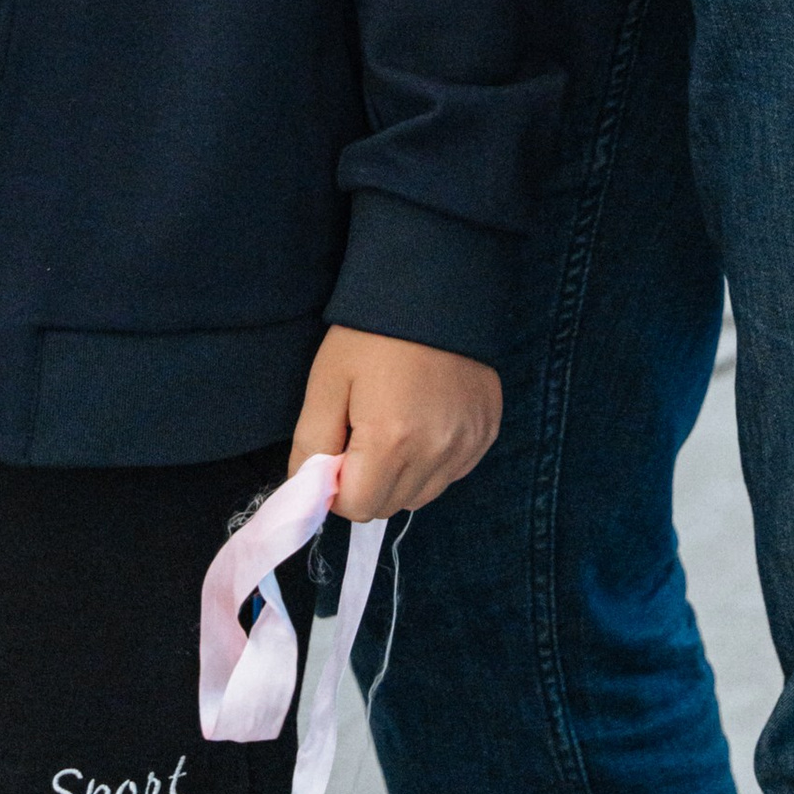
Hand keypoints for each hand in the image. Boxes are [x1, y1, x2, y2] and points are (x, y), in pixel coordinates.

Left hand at [288, 328, 499, 520]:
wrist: (434, 285)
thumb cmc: (371, 332)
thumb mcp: (327, 380)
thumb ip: (311, 443)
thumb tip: (307, 490)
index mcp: (391, 441)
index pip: (356, 508)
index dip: (336, 486)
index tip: (335, 451)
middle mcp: (435, 452)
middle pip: (389, 506)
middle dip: (367, 483)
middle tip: (361, 433)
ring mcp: (467, 444)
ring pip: (422, 495)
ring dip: (400, 476)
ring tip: (394, 423)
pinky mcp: (487, 433)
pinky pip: (451, 473)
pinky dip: (433, 460)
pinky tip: (424, 418)